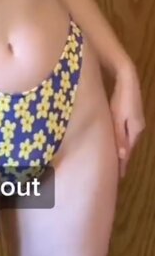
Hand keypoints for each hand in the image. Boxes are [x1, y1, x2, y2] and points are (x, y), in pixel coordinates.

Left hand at [109, 62, 144, 177]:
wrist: (126, 78)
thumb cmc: (120, 98)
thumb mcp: (118, 118)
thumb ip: (120, 136)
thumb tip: (123, 156)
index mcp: (135, 130)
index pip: (128, 152)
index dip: (123, 165)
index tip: (119, 178)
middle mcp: (138, 127)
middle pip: (129, 147)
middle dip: (124, 160)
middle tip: (118, 174)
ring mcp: (136, 121)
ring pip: (128, 140)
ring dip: (123, 151)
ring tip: (118, 162)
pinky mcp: (132, 115)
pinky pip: (127, 133)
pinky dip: (123, 141)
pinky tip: (119, 143)